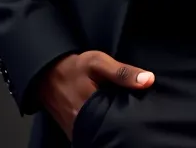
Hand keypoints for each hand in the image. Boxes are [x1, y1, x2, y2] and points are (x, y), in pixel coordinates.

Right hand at [36, 49, 155, 140]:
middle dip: (121, 122)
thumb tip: (148, 80)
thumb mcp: (99, 62)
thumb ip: (123, 72)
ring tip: (120, 114)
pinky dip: (100, 126)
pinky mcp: (74, 131)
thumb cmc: (74, 67)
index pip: (119, 122)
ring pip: (101, 133)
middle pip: (111, 130)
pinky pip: (91, 132)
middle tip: (130, 111)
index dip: (131, 116)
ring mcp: (77, 131)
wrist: (47, 74)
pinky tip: (107, 116)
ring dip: (110, 125)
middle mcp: (83, 126)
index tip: (140, 110)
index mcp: (91, 110)